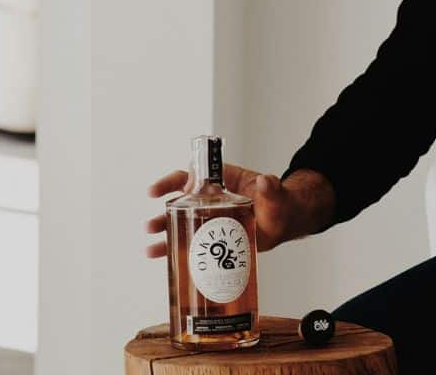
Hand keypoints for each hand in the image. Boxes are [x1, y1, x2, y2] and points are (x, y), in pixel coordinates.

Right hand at [144, 162, 296, 258]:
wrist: (284, 222)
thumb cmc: (278, 202)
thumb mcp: (275, 194)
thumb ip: (270, 188)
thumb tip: (265, 181)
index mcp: (221, 181)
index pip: (192, 175)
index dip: (174, 182)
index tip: (159, 191)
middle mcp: (211, 198)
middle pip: (180, 201)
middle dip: (163, 213)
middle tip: (150, 226)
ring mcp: (211, 218)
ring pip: (182, 223)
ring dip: (165, 235)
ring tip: (151, 250)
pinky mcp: (214, 237)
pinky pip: (191, 241)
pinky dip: (176, 251)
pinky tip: (164, 260)